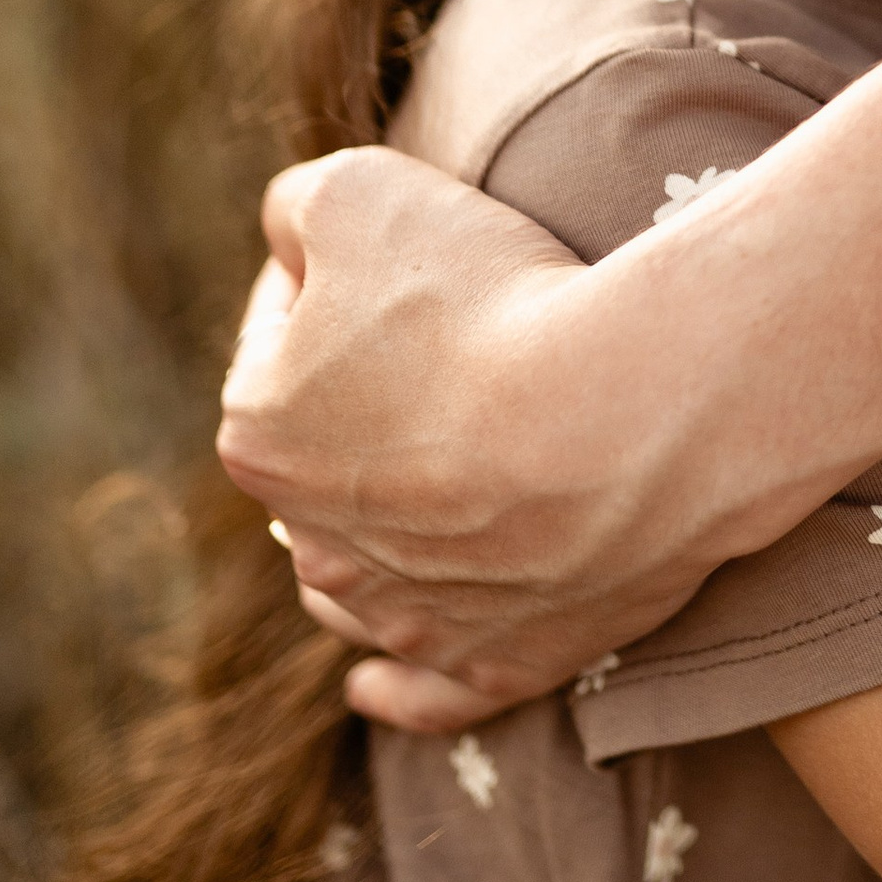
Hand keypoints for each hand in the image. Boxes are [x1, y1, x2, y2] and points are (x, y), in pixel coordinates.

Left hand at [216, 146, 716, 707]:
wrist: (624, 416)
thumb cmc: (490, 299)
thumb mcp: (360, 192)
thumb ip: (297, 206)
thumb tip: (290, 235)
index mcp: (257, 434)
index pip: (278, 332)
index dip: (342, 275)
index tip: (423, 252)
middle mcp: (315, 544)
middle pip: (325, 458)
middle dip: (367, 408)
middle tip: (456, 348)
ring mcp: (403, 617)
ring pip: (356, 578)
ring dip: (377, 540)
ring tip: (434, 492)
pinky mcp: (492, 663)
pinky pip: (423, 689)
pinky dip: (399, 686)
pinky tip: (370, 686)